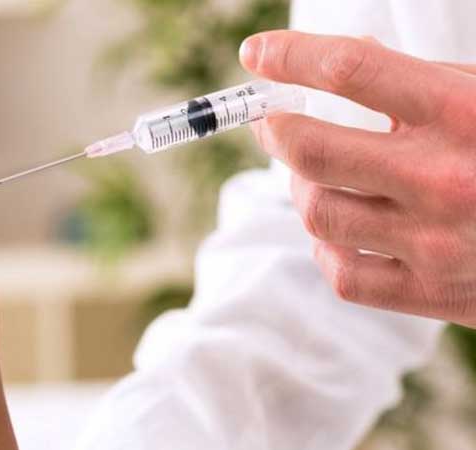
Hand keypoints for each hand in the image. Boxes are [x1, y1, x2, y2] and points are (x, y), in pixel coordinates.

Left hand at [240, 30, 475, 325]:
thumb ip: (418, 83)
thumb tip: (334, 64)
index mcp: (465, 113)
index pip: (352, 69)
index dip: (291, 55)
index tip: (258, 52)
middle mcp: (445, 178)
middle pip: (310, 148)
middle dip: (274, 128)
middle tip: (271, 121)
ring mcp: (436, 243)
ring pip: (316, 210)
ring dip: (302, 186)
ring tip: (317, 174)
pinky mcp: (433, 294)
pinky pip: (341, 271)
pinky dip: (327, 245)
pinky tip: (343, 226)